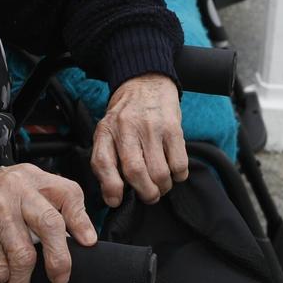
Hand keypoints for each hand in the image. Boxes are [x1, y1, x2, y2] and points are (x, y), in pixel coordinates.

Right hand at [0, 164, 96, 282]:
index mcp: (29, 178)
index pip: (67, 193)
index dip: (81, 219)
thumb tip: (66, 235)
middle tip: (60, 277)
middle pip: (50, 226)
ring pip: (24, 257)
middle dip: (60, 260)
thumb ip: (37, 201)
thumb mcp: (11, 184)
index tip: (87, 241)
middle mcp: (15, 191)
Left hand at [91, 74, 187, 206]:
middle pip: (135, 172)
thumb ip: (105, 161)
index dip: (110, 188)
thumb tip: (113, 198)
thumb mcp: (107, 132)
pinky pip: (179, 163)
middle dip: (146, 193)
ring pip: (160, 172)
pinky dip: (179, 175)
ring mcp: (151, 127)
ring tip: (162, 184)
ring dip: (163, 187)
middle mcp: (127, 128)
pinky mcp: (173, 127)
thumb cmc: (125, 116)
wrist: (145, 81)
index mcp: (106, 131)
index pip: (103, 163)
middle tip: (150, 195)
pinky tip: (174, 170)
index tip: (117, 200)